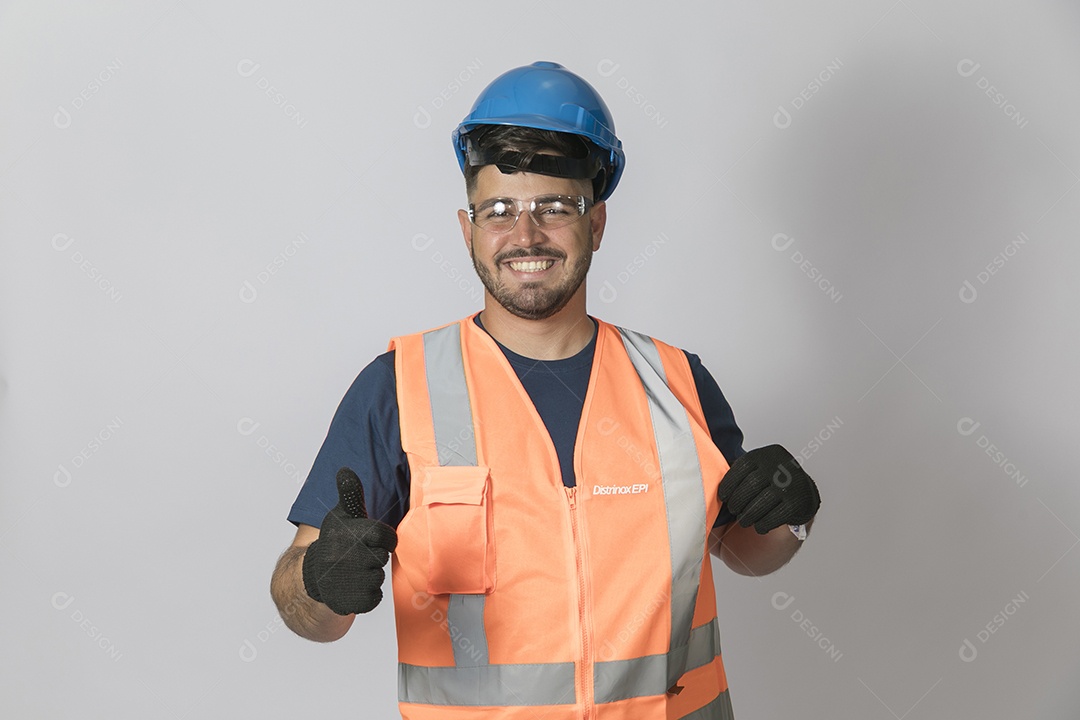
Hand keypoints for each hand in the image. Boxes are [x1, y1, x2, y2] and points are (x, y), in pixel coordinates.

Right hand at [302, 467, 397, 614]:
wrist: (311, 578)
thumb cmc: (334, 542)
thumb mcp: (340, 516)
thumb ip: (349, 494)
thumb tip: (345, 469)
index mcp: (347, 534)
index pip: (384, 536)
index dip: (381, 538)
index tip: (369, 539)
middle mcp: (344, 557)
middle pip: (381, 557)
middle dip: (372, 557)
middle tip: (355, 557)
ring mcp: (346, 581)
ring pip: (378, 578)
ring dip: (369, 576)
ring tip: (351, 572)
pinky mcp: (348, 602)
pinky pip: (374, 598)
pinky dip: (367, 595)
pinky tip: (353, 587)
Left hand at [718, 444, 819, 533]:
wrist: (802, 494)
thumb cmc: (770, 483)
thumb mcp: (755, 470)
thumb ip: (737, 472)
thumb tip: (707, 477)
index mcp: (765, 455)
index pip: (742, 466)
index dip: (728, 483)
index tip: (722, 496)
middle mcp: (780, 465)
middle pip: (752, 484)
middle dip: (738, 501)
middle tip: (733, 510)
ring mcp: (792, 483)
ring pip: (763, 501)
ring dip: (749, 514)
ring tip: (744, 520)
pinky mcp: (798, 502)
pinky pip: (776, 515)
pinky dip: (764, 523)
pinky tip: (760, 526)